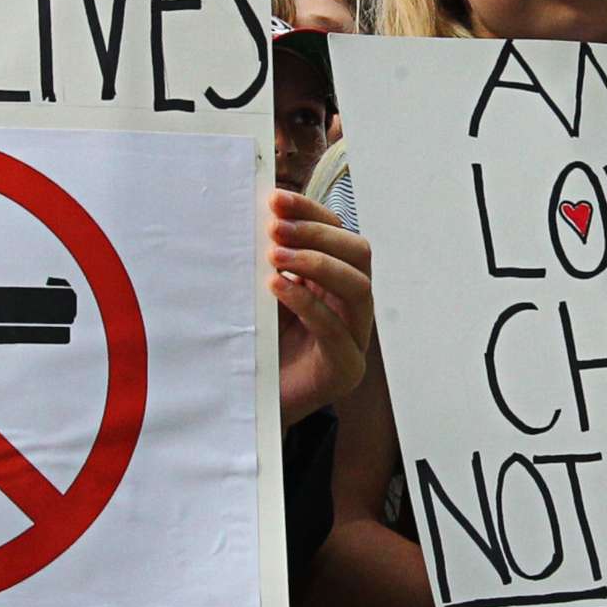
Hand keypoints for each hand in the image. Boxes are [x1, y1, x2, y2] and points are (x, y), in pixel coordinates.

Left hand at [266, 190, 372, 427]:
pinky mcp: (344, 369)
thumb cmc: (255, 348)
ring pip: (358, 286)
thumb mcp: (261, 296)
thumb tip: (257, 213)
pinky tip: (277, 287)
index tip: (275, 199)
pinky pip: (336, 329)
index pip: (338, 235)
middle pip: (358, 253)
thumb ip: (268, 262)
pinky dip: (308, 302)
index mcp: (334, 283)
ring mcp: (354, 338)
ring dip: (316, 263)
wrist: (248, 407)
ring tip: (275, 256)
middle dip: (317, 234)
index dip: (311, 213)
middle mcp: (351, 306)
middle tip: (275, 228)